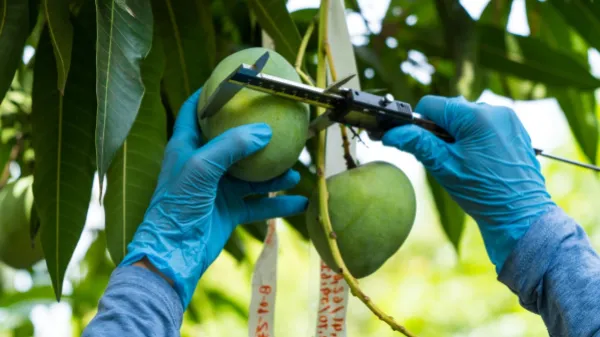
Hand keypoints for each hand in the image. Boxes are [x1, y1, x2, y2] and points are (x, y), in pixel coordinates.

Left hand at [120, 89, 307, 307]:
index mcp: (187, 146)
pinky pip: (260, 202)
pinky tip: (300, 202)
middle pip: (233, 142)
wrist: (175, 252)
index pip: (196, 111)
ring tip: (295, 169)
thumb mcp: (201, 167)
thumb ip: (231, 145)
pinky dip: (279, 203)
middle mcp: (204, 164)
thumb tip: (264, 131)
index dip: (211, 95)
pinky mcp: (230, 210)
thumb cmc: (177, 205)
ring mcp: (218, 188)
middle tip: (279, 124)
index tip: (232, 82)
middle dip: (255, 134)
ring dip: (274, 173)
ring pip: (252, 174)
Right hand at [382, 95, 555, 270]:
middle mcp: (494, 110)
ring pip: (466, 117)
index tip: (423, 145)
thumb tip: (392, 133)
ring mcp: (508, 119)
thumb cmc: (483, 192)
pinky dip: (475, 138)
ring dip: (458, 134)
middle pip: (450, 110)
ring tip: (465, 162)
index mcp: (476, 115)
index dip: (419, 124)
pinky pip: (484, 124)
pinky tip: (478, 161)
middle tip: (446, 159)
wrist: (519, 213)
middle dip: (441, 131)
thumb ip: (416, 143)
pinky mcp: (515, 129)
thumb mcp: (443, 166)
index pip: (431, 105)